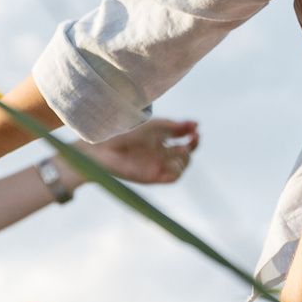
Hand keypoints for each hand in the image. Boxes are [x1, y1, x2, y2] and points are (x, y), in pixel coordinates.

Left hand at [80, 117, 199, 185]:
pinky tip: (175, 162)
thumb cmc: (126, 134)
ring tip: (183, 148)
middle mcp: (162, 154)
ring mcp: (158, 166)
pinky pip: (172, 178)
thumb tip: (197, 124)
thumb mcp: (152, 126)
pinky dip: (177, 171)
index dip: (192, 133)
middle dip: (193, 145)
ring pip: (182, 166)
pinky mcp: (153, 177)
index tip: (196, 127)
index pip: (183, 138)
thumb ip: (172, 126)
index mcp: (161, 140)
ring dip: (186, 158)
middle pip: (186, 152)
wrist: (105, 147)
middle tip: (194, 137)